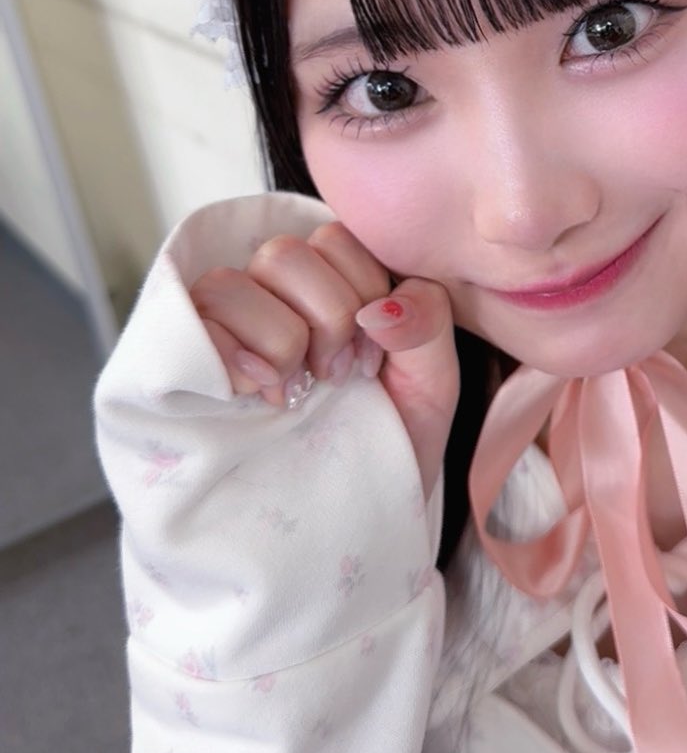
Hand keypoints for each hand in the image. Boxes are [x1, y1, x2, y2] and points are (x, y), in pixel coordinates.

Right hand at [190, 223, 458, 499]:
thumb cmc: (392, 439)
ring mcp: (227, 328)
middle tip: (336, 377)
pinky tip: (258, 392)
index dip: (360, 291)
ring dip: (276, 340)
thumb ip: (427, 325)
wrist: (356, 514)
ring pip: (228, 283)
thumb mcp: (432, 383)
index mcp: (333, 282)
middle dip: (324, 318)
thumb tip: (379, 307)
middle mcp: (275, 295)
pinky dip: (229, 356)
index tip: (373, 357)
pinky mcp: (188, 364)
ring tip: (294, 391)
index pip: (334, 238)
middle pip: (282, 255)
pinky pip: (190, 325)